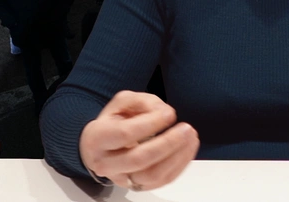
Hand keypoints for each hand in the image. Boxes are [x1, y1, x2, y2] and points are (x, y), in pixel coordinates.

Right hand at [79, 91, 199, 190]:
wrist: (102, 146)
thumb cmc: (115, 121)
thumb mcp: (123, 102)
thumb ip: (143, 102)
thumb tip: (164, 112)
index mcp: (98, 137)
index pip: (125, 133)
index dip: (150, 123)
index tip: (169, 114)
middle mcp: (105, 162)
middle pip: (139, 159)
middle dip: (167, 143)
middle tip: (186, 128)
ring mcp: (121, 178)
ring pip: (152, 175)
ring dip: (177, 157)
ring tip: (191, 137)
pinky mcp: (138, 186)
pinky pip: (162, 181)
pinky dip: (179, 165)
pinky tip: (188, 148)